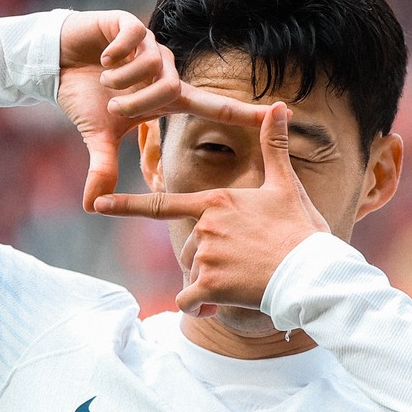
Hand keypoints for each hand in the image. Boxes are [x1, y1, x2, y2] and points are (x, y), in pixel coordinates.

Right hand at [57, 10, 270, 210]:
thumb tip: (91, 206)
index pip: (217, 105)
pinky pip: (134, 39)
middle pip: (170, 89)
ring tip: (104, 79)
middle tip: (113, 106)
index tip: (280, 113)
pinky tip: (102, 58)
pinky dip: (114, 55)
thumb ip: (103, 167)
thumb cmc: (85, 97)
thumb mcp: (98, 135)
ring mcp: (150, 45)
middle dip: (136, 103)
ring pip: (152, 66)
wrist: (55, 62)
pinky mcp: (130, 24)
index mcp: (169, 95)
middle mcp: (166, 68)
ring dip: (121, 80)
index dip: (246, 112)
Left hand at [92, 103, 328, 313]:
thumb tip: (279, 105)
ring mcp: (206, 254)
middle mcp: (205, 226)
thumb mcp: (286, 186)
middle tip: (244, 266)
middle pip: (186, 250)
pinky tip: (220, 306)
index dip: (126, 205)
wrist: (314, 272)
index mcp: (216, 201)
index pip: (161, 204)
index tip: (98, 204)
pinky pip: (189, 300)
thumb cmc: (301, 230)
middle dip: (206, 263)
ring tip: (244, 283)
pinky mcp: (210, 283)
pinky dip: (201, 307)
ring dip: (209, 285)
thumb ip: (274, 147)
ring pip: (191, 275)